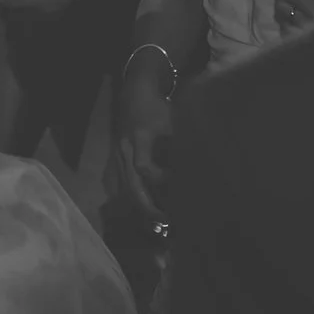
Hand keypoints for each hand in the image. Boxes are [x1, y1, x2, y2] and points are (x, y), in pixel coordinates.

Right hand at [110, 70, 175, 220]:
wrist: (135, 91)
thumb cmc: (158, 106)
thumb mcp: (172, 122)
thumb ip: (180, 145)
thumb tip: (198, 170)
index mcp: (139, 139)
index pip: (145, 168)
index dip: (161, 181)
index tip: (179, 190)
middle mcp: (124, 150)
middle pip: (131, 184)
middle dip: (148, 207)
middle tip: (166, 222)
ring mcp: (117, 155)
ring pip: (123, 187)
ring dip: (138, 205)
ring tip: (155, 221)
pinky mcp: (115, 158)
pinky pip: (118, 183)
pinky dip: (128, 198)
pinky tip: (139, 209)